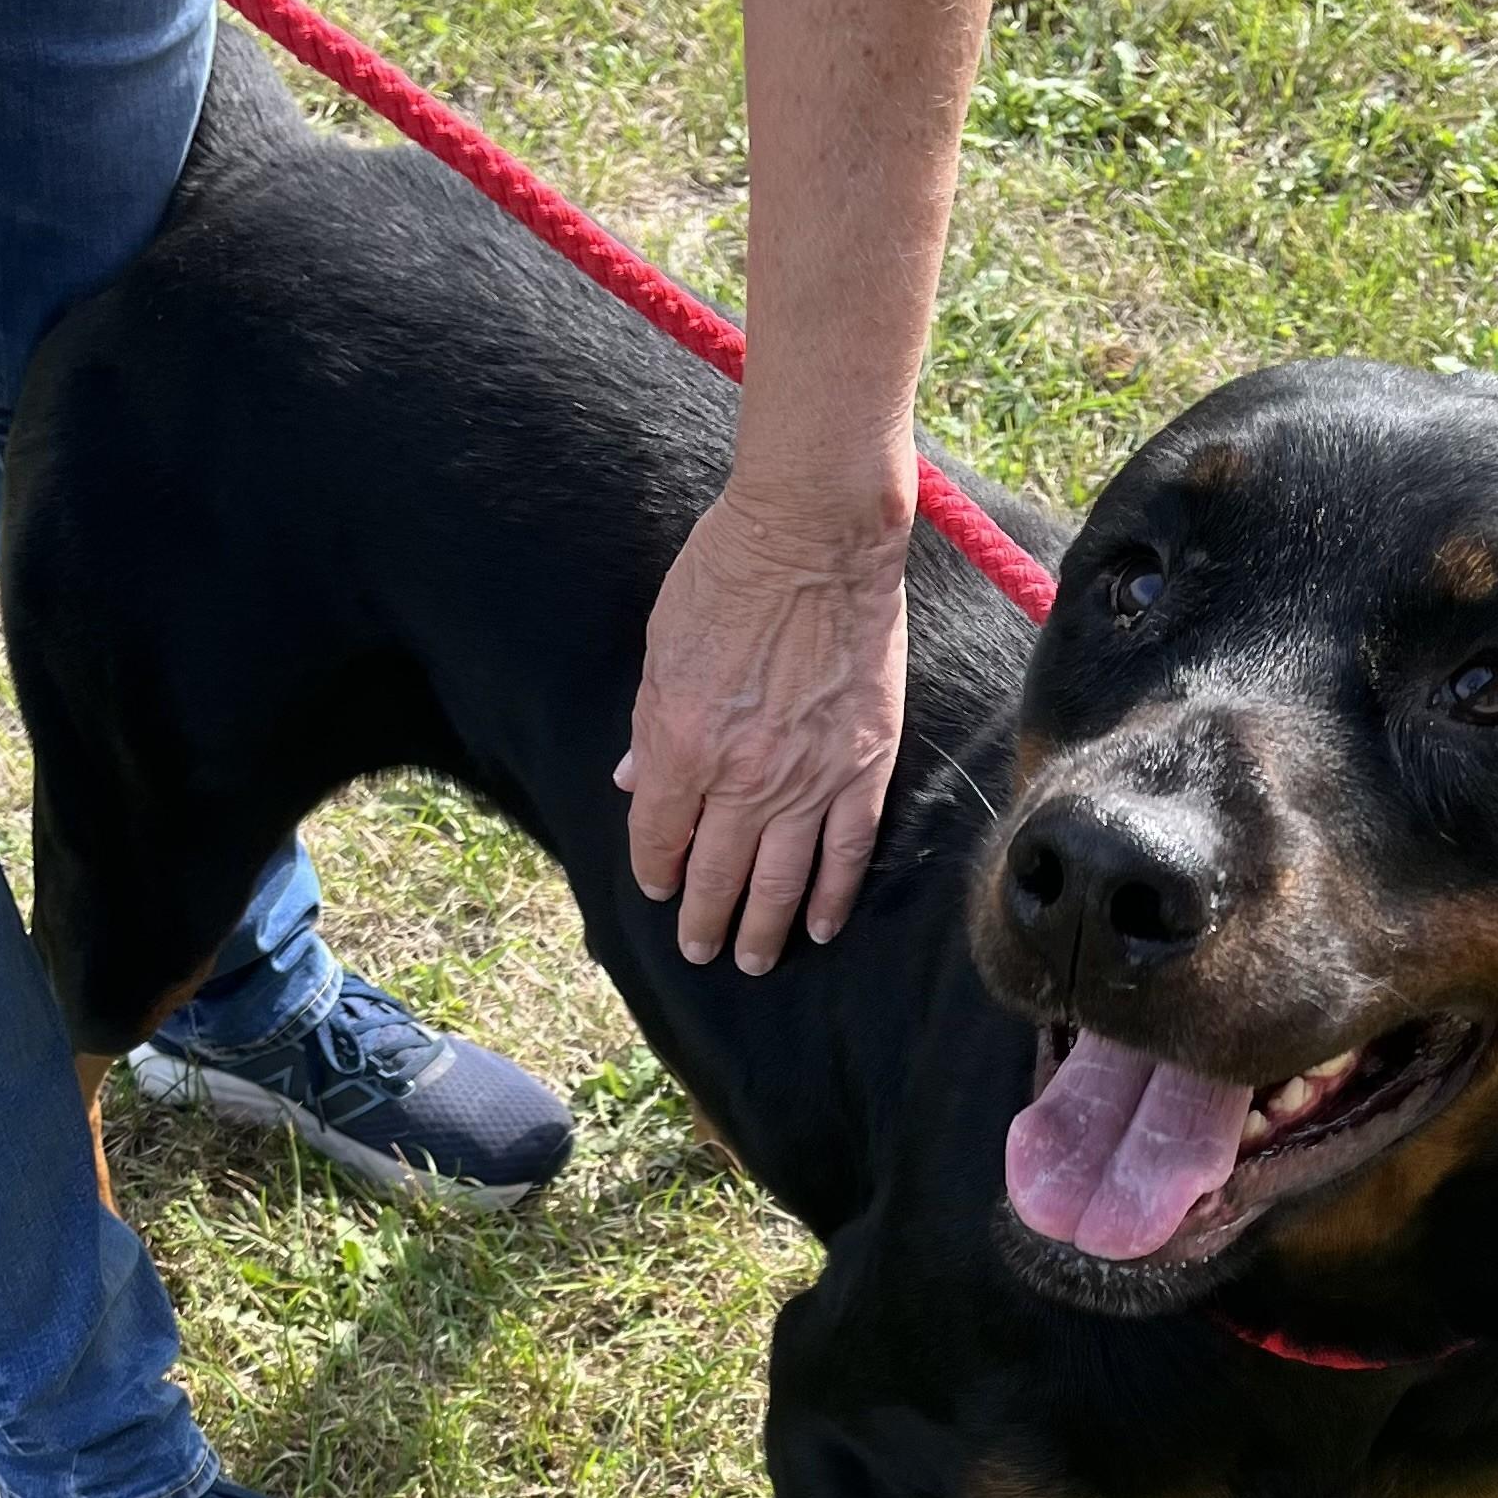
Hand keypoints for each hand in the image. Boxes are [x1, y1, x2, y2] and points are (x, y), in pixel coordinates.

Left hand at [615, 479, 911, 973]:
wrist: (816, 537)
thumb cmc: (727, 574)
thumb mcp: (660, 647)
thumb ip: (650, 727)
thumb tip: (634, 781)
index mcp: (682, 745)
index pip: (660, 835)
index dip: (656, 868)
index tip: (659, 886)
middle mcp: (743, 777)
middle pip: (717, 873)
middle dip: (704, 920)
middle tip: (700, 951)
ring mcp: (809, 779)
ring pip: (780, 881)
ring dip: (761, 930)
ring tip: (752, 961)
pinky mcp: (863, 766)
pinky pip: (846, 852)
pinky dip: (830, 897)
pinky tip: (818, 927)